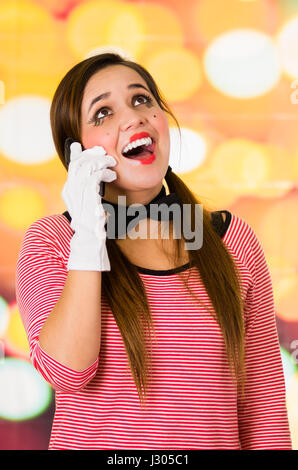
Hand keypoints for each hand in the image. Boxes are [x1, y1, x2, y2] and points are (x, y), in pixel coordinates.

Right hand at [62, 142, 116, 270]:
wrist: (90, 238)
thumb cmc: (91, 223)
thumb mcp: (89, 203)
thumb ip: (89, 189)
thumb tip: (94, 177)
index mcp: (69, 190)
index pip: (71, 166)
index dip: (77, 154)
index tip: (82, 147)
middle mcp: (70, 189)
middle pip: (78, 162)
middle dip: (92, 154)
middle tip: (104, 154)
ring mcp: (78, 192)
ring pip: (87, 166)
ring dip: (101, 162)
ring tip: (111, 164)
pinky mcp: (88, 196)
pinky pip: (95, 175)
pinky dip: (105, 172)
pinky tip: (111, 175)